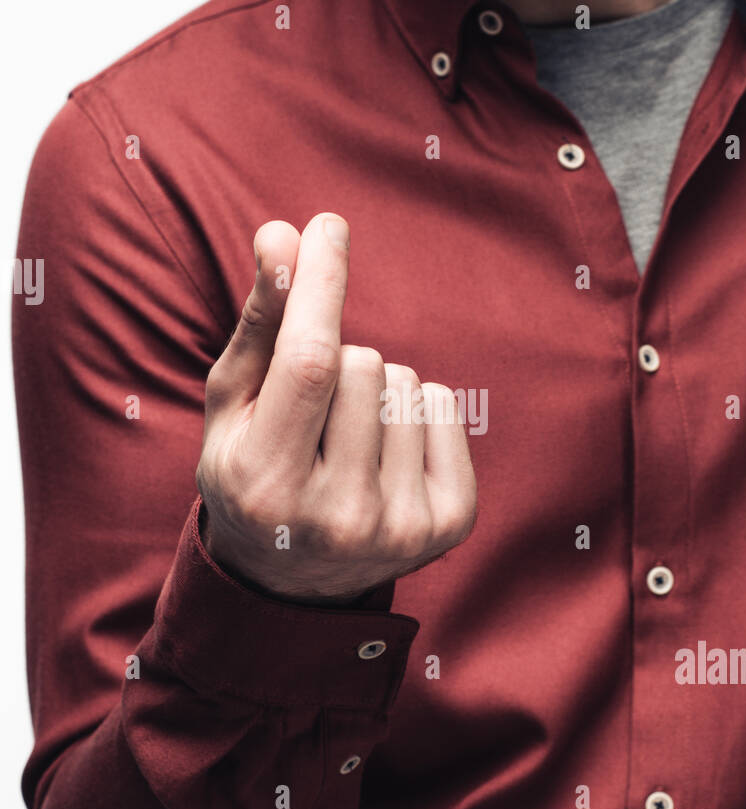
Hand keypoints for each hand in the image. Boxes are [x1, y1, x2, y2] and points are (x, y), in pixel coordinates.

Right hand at [196, 214, 477, 603]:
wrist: (292, 581)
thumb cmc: (252, 470)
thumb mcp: (232, 405)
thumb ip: (259, 323)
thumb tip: (283, 236)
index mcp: (267, 484)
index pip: (310, 363)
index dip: (322, 286)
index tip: (327, 226)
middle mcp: (336, 515)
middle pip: (365, 363)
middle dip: (339, 362)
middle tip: (314, 417)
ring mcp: (398, 527)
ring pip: (407, 384)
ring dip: (377, 392)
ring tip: (348, 441)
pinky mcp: (449, 525)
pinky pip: (445, 408)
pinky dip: (417, 414)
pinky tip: (386, 456)